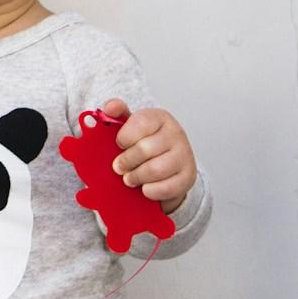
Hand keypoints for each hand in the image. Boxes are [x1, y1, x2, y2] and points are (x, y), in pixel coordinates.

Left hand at [101, 99, 195, 213]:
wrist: (168, 164)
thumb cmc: (144, 142)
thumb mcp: (130, 125)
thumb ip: (116, 113)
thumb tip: (109, 107)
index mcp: (160, 117)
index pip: (141, 123)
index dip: (124, 137)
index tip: (119, 144)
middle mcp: (176, 133)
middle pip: (145, 149)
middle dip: (126, 161)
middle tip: (118, 167)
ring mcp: (185, 155)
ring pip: (154, 170)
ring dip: (136, 177)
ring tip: (129, 178)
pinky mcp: (188, 176)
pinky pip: (166, 187)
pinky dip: (150, 191)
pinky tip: (144, 188)